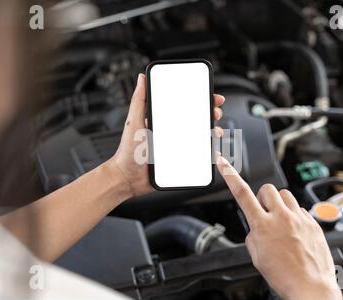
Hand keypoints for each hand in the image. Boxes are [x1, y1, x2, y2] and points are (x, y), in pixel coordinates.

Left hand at [106, 73, 225, 196]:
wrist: (127, 178)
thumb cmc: (127, 152)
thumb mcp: (133, 122)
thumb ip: (138, 101)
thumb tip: (141, 79)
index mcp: (161, 120)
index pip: (184, 105)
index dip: (199, 99)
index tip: (210, 96)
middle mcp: (170, 132)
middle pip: (195, 120)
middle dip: (209, 114)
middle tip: (215, 113)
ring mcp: (176, 146)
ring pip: (199, 137)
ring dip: (211, 132)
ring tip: (214, 132)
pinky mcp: (179, 161)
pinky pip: (197, 155)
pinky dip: (206, 152)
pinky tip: (212, 150)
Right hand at [217, 156, 341, 299]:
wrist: (310, 287)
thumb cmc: (283, 276)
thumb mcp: (257, 257)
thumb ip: (253, 235)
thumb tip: (256, 227)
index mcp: (263, 226)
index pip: (242, 193)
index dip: (230, 175)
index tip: (224, 163)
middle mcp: (281, 217)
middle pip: (267, 188)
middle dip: (262, 197)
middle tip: (264, 212)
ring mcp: (299, 218)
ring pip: (285, 194)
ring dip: (279, 204)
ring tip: (281, 221)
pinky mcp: (313, 222)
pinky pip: (300, 208)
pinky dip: (294, 215)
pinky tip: (294, 231)